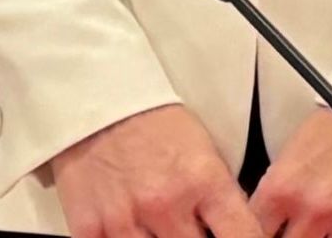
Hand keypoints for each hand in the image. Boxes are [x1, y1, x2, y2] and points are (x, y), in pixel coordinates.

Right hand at [44, 104, 267, 237]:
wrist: (101, 107)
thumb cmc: (159, 127)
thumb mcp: (206, 153)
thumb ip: (221, 198)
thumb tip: (240, 231)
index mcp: (203, 181)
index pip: (242, 235)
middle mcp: (166, 204)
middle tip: (198, 229)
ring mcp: (125, 220)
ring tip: (167, 227)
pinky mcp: (89, 229)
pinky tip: (134, 230)